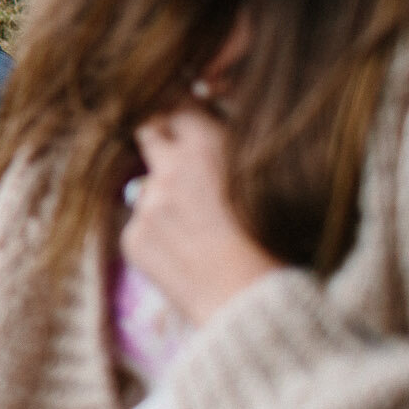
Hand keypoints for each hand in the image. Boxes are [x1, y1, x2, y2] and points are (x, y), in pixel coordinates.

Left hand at [121, 106, 282, 325]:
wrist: (251, 301)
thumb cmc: (276, 244)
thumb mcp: (264, 182)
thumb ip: (230, 155)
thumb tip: (212, 139)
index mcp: (206, 146)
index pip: (179, 106)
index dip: (183, 114)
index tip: (187, 119)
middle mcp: (169, 168)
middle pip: (147, 131)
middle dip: (158, 137)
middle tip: (173, 152)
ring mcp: (146, 204)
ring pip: (146, 187)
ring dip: (163, 197)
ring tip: (198, 229)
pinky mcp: (133, 238)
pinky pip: (141, 226)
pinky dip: (158, 236)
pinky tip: (188, 257)